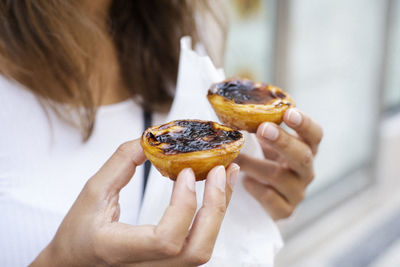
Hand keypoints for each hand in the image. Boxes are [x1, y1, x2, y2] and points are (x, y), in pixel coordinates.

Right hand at [31, 139, 239, 266]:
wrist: (77, 260)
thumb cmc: (79, 231)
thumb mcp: (93, 192)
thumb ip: (120, 164)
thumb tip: (150, 140)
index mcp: (120, 250)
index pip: (166, 240)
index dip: (183, 206)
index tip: (186, 173)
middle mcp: (146, 266)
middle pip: (197, 249)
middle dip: (216, 207)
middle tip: (220, 170)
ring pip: (203, 247)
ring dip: (220, 208)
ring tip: (227, 174)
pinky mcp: (171, 261)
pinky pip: (199, 240)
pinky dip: (212, 214)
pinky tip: (216, 189)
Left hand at [236, 108, 322, 219]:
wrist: (264, 199)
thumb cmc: (265, 161)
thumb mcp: (266, 143)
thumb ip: (258, 127)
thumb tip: (231, 107)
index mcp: (305, 149)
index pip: (315, 135)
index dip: (304, 124)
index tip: (288, 112)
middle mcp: (306, 171)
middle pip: (303, 156)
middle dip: (283, 142)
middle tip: (263, 128)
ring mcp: (297, 192)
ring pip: (280, 177)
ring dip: (255, 164)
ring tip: (235, 156)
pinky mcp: (285, 211)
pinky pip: (271, 198)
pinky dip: (255, 188)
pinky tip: (245, 181)